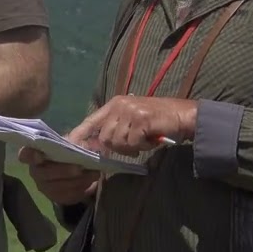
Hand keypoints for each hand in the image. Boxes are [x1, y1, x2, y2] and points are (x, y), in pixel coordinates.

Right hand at [17, 121, 102, 204]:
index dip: (30, 155)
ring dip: (78, 180)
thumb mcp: (72, 140)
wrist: (76, 168)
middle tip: (80, 167)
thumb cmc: (69, 150)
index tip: (39, 155)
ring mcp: (45, 187)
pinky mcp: (57, 198)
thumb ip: (72, 139)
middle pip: (44, 174)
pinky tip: (91, 181)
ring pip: (59, 186)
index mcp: (34, 154)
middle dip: (63, 170)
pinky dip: (82, 188)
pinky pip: (69, 195)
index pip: (25, 155)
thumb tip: (76, 144)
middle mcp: (36, 172)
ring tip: (94, 173)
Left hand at [73, 95, 196, 156]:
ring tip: (145, 139)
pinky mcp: (141, 120)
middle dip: (118, 147)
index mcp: (114, 104)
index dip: (79, 135)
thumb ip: (116, 129)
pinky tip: (152, 139)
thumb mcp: (132, 120)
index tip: (69, 146)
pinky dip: (143, 146)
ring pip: (118, 142)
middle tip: (136, 145)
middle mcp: (119, 105)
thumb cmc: (158, 120)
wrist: (183, 115)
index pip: (91, 121)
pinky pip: (133, 143)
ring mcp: (130, 111)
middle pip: (105, 137)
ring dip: (132, 147)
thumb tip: (98, 147)